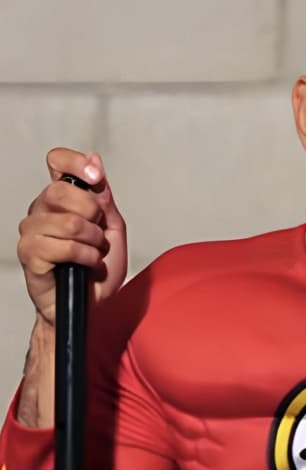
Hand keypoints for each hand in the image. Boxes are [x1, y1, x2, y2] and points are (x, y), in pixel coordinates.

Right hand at [17, 148, 126, 325]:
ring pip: (67, 221)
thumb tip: (94, 162)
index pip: (58, 162)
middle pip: (62, 190)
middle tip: (98, 233)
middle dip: (92, 214)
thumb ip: (104, 197)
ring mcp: (32, 232)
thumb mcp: (112, 228)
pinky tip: (86, 264)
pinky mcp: (29, 254)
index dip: (75, 162)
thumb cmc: (97, 271)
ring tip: (94, 253)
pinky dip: (85, 256)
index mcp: (61, 200)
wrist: (92, 306)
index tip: (95, 176)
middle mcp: (42, 211)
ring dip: (92, 241)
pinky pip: (63, 246)